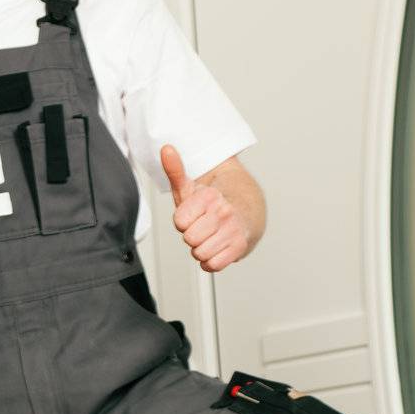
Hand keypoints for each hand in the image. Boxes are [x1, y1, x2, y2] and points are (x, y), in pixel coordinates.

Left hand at [162, 145, 249, 272]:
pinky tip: (216, 247)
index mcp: (210, 197)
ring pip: (200, 253)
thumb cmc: (214, 202)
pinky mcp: (240, 247)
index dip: (183, 222)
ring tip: (210, 236)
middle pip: (189, 239)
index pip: (179, 222)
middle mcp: (224, 212)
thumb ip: (176, 170)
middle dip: (191, 235)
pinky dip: (211, 261)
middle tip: (202, 227)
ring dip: (201, 249)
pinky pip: (212, 265)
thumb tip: (165, 148)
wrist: (249, 210)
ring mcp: (234, 230)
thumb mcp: (192, 186)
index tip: (193, 215)